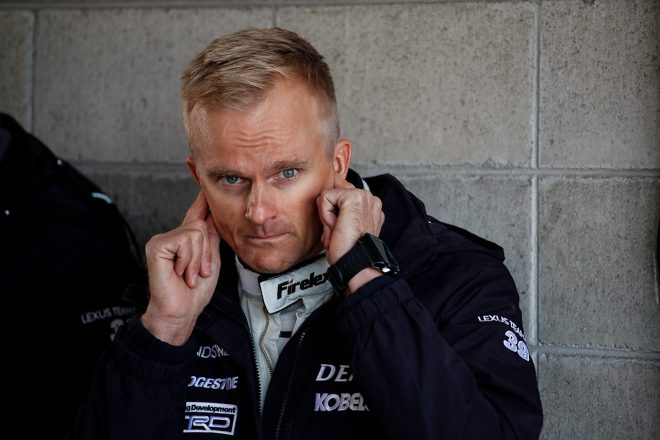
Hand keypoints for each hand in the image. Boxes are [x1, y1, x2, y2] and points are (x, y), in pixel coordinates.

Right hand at [141, 191, 220, 344]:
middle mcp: (174, 235)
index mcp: (186, 239)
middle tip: (198, 272)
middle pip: (202, 225)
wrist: (181, 311)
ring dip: (198, 260)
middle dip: (206, 253)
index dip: (202, 197)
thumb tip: (215, 215)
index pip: (197, 212)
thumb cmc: (194, 292)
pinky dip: (188, 260)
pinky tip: (180, 273)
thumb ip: (212, 238)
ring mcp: (163, 239)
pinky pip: (185, 240)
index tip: (202, 176)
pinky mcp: (157, 245)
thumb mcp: (210, 261)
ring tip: (189, 274)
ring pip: (195, 233)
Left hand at [317, 174, 384, 293]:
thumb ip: (343, 213)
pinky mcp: (352, 197)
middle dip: (330, 215)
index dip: (334, 217)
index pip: (340, 200)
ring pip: (328, 197)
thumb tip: (326, 202)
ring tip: (339, 231)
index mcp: (370, 206)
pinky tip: (337, 228)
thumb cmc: (350, 252)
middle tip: (340, 234)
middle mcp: (370, 199)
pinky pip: (325, 198)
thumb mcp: (348, 228)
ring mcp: (363, 196)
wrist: (356, 264)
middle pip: (334, 197)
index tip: (343, 233)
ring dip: (328, 217)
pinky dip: (325, 216)